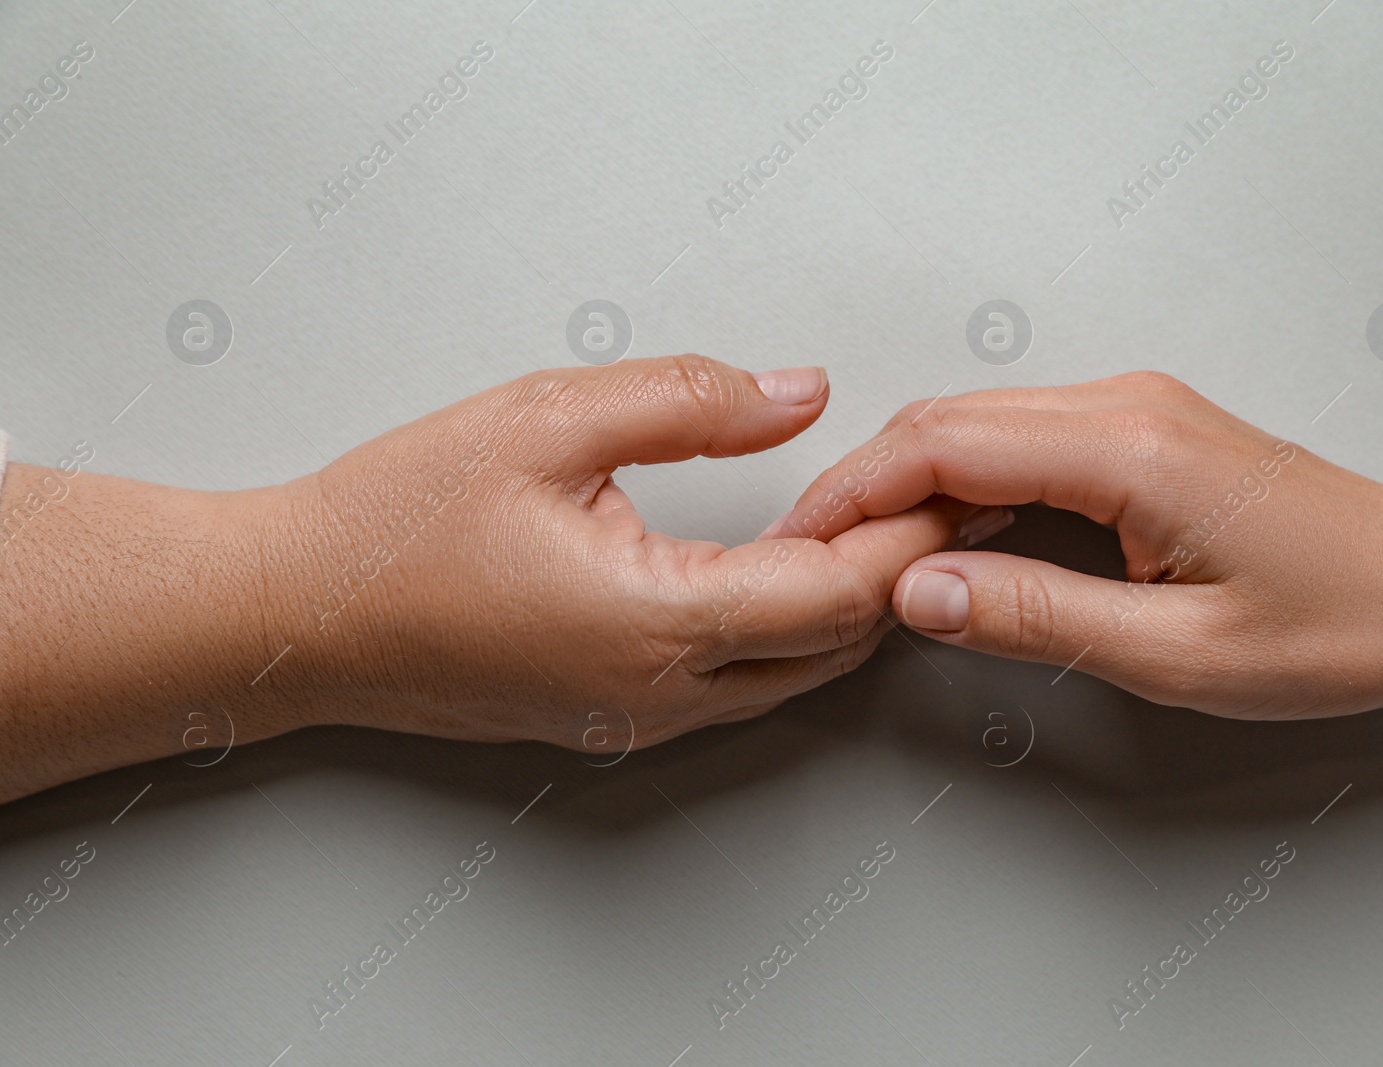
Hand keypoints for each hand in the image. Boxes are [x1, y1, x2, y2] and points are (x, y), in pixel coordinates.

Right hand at [0, 354, 997, 799]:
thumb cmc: (395, 522)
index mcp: (659, 622)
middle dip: (905, 572)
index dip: (913, 532)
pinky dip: (793, 632)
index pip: (839, 588)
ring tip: (891, 526)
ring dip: (853, 606)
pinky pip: (743, 686)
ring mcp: (640, 721)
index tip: (961, 479)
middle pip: (838, 644)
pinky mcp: (615, 721)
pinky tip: (795, 576)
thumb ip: (691, 401)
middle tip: (949, 496)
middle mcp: (663, 693)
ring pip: (798, 676)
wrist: (294, 616)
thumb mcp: (546, 419)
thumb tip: (799, 391)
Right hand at [763, 372, 1382, 717]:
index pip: (941, 443)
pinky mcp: (1145, 433)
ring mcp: (1137, 411)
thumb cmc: (1345, 622)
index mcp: (1130, 448)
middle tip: (816, 561)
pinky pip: (1023, 440)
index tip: (799, 544)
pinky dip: (965, 485)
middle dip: (865, 488)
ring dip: (912, 486)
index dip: (852, 495)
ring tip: (868, 562)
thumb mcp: (1180, 651)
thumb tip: (923, 595)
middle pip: (947, 420)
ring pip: (979, 424)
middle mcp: (1128, 407)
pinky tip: (949, 540)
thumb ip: (1038, 616)